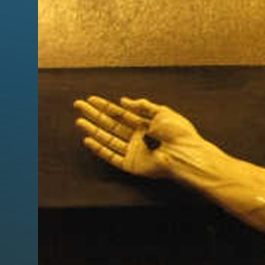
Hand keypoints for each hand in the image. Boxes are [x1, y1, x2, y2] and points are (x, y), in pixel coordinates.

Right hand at [73, 96, 201, 178]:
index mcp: (146, 125)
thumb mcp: (163, 112)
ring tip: (79, 120)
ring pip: (108, 139)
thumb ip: (143, 106)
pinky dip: (99, 149)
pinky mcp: (132, 165)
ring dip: (93, 130)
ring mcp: (134, 151)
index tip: (91, 99)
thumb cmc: (180, 134)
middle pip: (111, 124)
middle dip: (95, 115)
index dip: (106, 106)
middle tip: (78, 105)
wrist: (187, 154)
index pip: (121, 113)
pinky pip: (112, 157)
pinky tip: (88, 140)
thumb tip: (124, 100)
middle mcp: (138, 138)